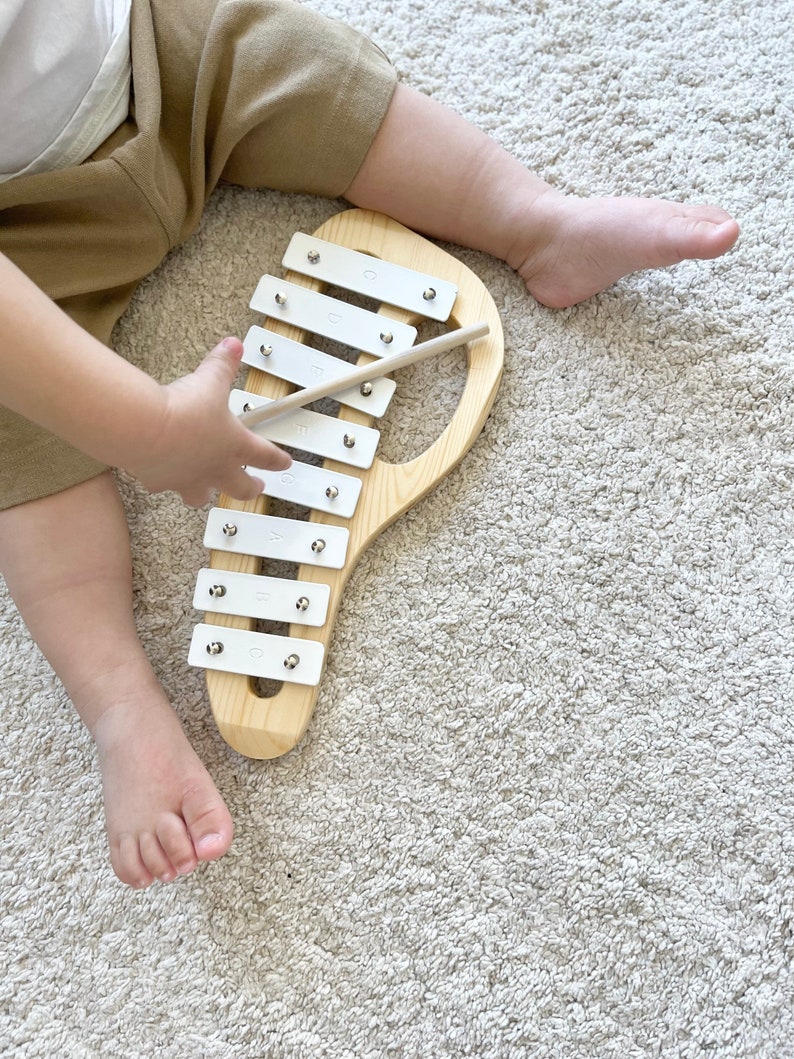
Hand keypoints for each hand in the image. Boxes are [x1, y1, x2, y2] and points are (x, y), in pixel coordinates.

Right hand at [126, 337, 290, 505]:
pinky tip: (161, 474)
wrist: (145, 429)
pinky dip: (164, 481)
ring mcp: (188, 479)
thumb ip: (223, 364)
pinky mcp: (159, 482)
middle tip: (254, 487)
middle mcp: (214, 469)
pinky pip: (165, 487)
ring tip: (205, 491)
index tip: (285, 464)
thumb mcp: (210, 380)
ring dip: (206, 493)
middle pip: (242, 489)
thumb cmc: (183, 411)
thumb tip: (233, 346)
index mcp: (235, 446)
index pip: (266, 456)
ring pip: (202, 496)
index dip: (279, 460)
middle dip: (250, 489)